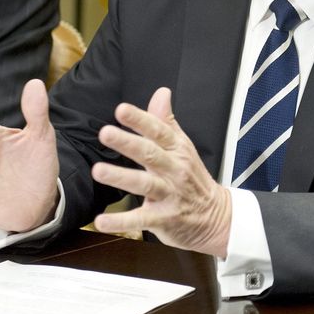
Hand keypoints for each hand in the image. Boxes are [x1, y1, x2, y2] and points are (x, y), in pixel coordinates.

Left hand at [91, 87, 231, 257]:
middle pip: (150, 154)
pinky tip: (102, 221)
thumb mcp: (183, 147)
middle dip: (127, 143)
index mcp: (177, 150)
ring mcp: (170, 195)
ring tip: (98, 170)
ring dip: (121, 177)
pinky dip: (122, 221)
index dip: (140, 120)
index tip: (121, 110)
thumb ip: (167, 121)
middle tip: (105, 132)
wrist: (215, 217)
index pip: (159, 131)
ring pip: (145, 184)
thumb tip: (161, 92)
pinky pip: (141, 219)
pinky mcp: (164, 219)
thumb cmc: (192, 178)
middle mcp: (174, 170)